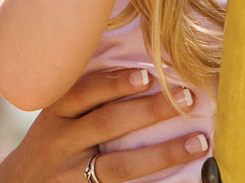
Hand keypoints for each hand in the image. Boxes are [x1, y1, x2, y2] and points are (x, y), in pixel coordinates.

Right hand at [0, 68, 208, 182]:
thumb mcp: (52, 116)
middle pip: (107, 124)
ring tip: (197, 141)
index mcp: (54, 113)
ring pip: (120, 165)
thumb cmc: (48, 142)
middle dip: (148, 111)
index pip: (84, 93)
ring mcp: (72, 174)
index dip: (114, 83)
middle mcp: (60, 141)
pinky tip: (181, 181)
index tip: (147, 75)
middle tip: (184, 98)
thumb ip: (81, 98)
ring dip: (162, 153)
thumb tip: (133, 72)